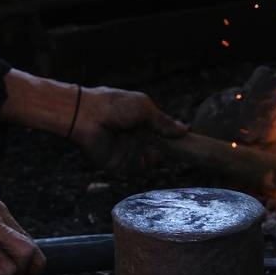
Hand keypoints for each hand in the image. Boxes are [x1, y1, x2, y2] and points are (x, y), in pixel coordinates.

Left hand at [70, 85, 187, 169]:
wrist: (86, 117)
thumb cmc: (114, 106)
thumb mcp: (144, 108)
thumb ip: (163, 121)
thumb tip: (185, 129)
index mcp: (142, 121)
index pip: (163, 132)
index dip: (174, 136)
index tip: (189, 139)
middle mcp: (136, 137)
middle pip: (160, 149)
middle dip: (169, 149)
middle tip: (178, 147)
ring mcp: (128, 151)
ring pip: (151, 160)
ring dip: (154, 155)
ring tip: (154, 146)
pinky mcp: (119, 164)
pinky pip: (137, 169)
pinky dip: (142, 163)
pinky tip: (144, 154)